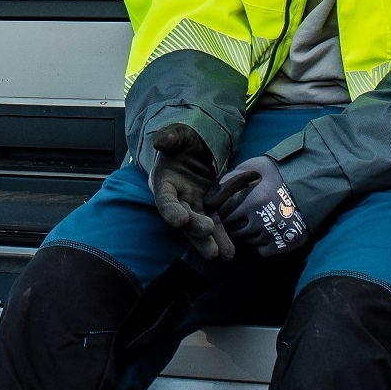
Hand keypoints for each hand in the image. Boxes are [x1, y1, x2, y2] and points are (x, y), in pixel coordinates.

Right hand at [147, 125, 234, 262]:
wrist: (194, 148)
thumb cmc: (183, 142)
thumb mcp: (178, 135)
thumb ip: (170, 137)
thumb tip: (160, 141)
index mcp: (164, 183)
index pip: (165, 200)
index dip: (171, 210)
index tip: (180, 220)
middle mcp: (177, 200)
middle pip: (184, 218)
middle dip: (194, 229)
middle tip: (207, 236)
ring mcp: (193, 206)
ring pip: (199, 226)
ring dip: (210, 241)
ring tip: (223, 255)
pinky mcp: (209, 208)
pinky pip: (216, 223)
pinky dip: (221, 237)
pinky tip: (230, 252)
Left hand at [212, 154, 309, 255]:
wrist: (311, 180)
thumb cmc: (277, 172)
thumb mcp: (252, 167)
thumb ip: (229, 181)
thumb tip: (209, 199)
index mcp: (252, 201)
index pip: (224, 216)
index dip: (225, 212)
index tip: (229, 208)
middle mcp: (262, 220)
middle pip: (235, 231)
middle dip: (235, 223)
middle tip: (242, 214)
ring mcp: (274, 233)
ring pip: (248, 241)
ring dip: (249, 233)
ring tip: (258, 219)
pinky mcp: (285, 243)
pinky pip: (263, 250)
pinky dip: (262, 243)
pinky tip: (268, 229)